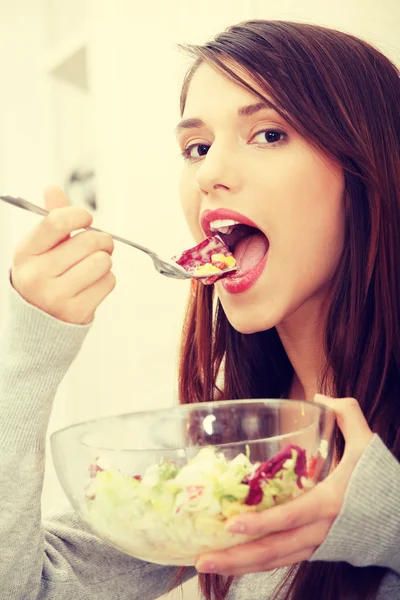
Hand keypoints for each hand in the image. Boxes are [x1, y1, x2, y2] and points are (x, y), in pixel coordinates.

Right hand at [11, 185, 115, 324]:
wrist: (39, 321)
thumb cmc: (44, 276)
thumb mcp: (40, 248)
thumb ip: (52, 219)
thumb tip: (52, 188)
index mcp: (25, 253)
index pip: (56, 222)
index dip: (79, 215)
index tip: (87, 218)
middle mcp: (37, 275)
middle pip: (87, 242)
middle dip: (101, 240)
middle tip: (100, 244)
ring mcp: (56, 296)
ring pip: (102, 262)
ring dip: (105, 261)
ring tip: (95, 265)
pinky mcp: (76, 311)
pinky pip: (108, 282)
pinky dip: (107, 280)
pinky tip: (93, 283)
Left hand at [195, 395, 373, 575]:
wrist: (397, 519)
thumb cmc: (380, 480)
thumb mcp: (369, 444)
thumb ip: (348, 414)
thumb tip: (320, 395)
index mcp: (330, 503)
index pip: (291, 516)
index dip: (262, 522)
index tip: (232, 523)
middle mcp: (319, 531)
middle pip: (274, 550)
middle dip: (237, 557)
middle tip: (202, 560)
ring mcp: (315, 545)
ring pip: (274, 561)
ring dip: (239, 566)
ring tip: (206, 564)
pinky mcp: (312, 550)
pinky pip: (280, 561)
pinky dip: (254, 564)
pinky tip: (231, 563)